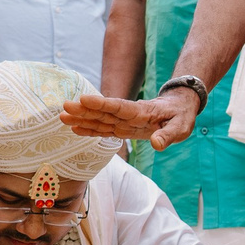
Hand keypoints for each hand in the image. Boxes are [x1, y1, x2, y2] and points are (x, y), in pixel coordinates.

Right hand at [64, 89, 200, 152]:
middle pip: (104, 113)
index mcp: (141, 112)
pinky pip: (104, 129)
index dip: (101, 104)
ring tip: (62, 117)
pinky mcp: (123, 128)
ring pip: (100, 120)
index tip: (84, 99)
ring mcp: (124, 122)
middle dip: (84, 111)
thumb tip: (156, 145)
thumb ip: (169, 135)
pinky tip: (75, 129)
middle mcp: (129, 116)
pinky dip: (90, 129)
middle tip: (64, 107)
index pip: (119, 107)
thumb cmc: (181, 116)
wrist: (179, 108)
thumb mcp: (181, 127)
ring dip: (82, 119)